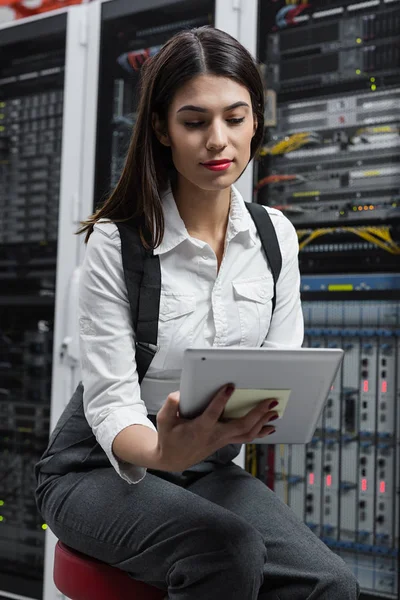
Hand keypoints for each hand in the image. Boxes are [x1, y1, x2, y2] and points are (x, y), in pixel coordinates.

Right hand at [154, 384, 277, 471]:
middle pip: (240, 426)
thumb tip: (181, 394)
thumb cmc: (169, 437)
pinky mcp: (225, 442)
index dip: (221, 400)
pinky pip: (246, 438)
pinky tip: (270, 426)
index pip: (213, 414)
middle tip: (268, 400)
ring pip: (247, 434)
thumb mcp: (165, 419)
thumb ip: (172, 404)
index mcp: (199, 428)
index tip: (230, 386)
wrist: (173, 459)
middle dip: (257, 413)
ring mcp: (222, 440)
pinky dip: (260, 432)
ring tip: (274, 411)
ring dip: (262, 422)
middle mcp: (214, 435)